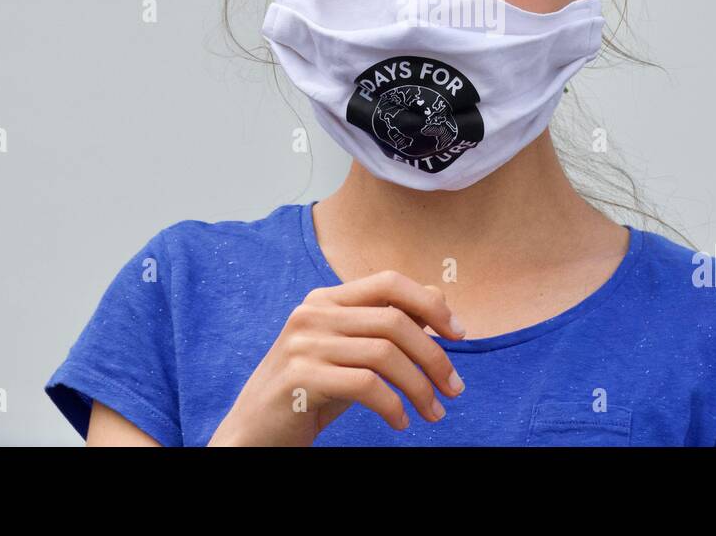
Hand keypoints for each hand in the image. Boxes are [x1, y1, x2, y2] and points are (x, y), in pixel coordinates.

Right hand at [207, 270, 466, 445]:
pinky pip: (366, 386)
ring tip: (434, 413)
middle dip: (434, 356)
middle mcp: (312, 314)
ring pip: (385, 354)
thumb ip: (386, 323)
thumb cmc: (311, 393)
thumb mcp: (352, 353)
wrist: (255, 433)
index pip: (389, 282)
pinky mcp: (300, 378)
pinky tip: (401, 422)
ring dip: (420, 387)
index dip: (431, 303)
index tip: (460, 333)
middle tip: (455, 388)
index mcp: (325, 300)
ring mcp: (303, 344)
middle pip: (394, 321)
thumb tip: (436, 295)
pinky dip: (393, 406)